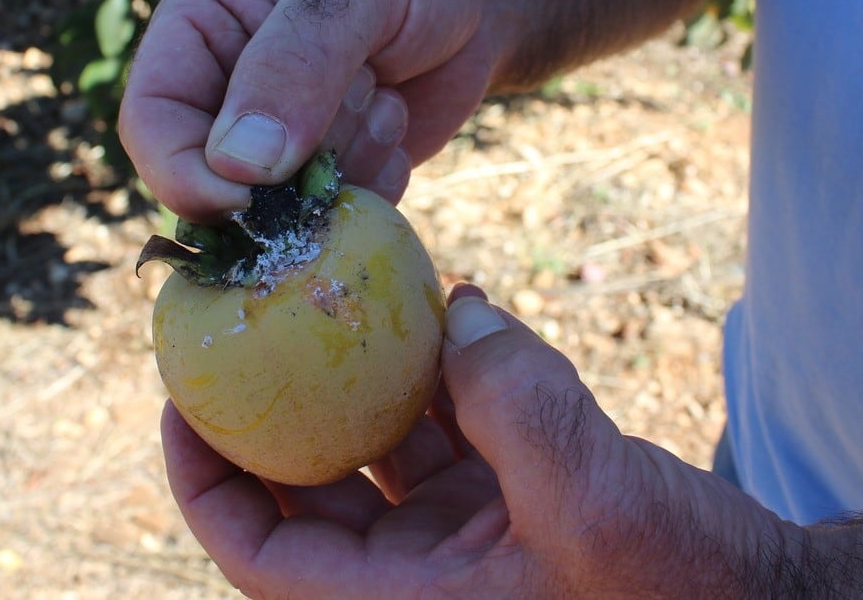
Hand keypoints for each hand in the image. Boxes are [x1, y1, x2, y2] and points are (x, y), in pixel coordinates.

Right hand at [119, 0, 507, 221]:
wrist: (481, 0)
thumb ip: (296, 62)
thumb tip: (239, 165)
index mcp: (198, 32)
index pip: (151, 125)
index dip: (185, 174)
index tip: (249, 196)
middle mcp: (223, 93)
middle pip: (213, 183)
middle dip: (292, 164)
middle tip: (362, 91)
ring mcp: (275, 144)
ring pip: (277, 212)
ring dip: (343, 167)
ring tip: (383, 95)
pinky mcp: (325, 178)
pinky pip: (328, 223)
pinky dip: (371, 190)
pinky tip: (395, 122)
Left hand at [162, 286, 806, 597]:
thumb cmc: (677, 589)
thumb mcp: (589, 498)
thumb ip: (514, 402)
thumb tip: (458, 310)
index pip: (260, 552)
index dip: (205, 477)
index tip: (184, 394)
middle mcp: (415, 583)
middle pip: (303, 491)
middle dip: (273, 407)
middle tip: (250, 318)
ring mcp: (461, 543)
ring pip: (377, 450)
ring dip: (363, 376)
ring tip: (345, 292)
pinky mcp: (508, 506)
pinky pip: (448, 433)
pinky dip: (444, 375)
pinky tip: (456, 310)